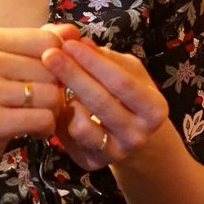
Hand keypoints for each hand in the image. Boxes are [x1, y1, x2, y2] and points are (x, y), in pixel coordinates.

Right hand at [0, 28, 63, 181]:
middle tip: (37, 103)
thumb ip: (41, 43)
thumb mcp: (8, 64)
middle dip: (56, 90)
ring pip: (52, 96)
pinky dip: (47, 128)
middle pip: (54, 70)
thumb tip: (73, 30)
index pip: (50, 41)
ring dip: (53, 111)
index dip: (60, 62)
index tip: (44, 77)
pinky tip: (34, 131)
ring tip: (34, 116)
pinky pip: (43, 119)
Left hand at [40, 23, 169, 170]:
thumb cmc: (130, 96)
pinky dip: (62, 118)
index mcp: (154, 109)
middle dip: (72, 75)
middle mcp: (138, 135)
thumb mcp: (129, 72)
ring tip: (59, 84)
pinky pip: (69, 139)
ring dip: (66, 101)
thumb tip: (78, 40)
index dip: (93, 62)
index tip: (70, 43)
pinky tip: (61, 103)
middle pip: (100, 102)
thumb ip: (105, 56)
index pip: (121, 82)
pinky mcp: (93, 164)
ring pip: (82, 126)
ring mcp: (115, 154)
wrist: (134, 138)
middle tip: (49, 54)